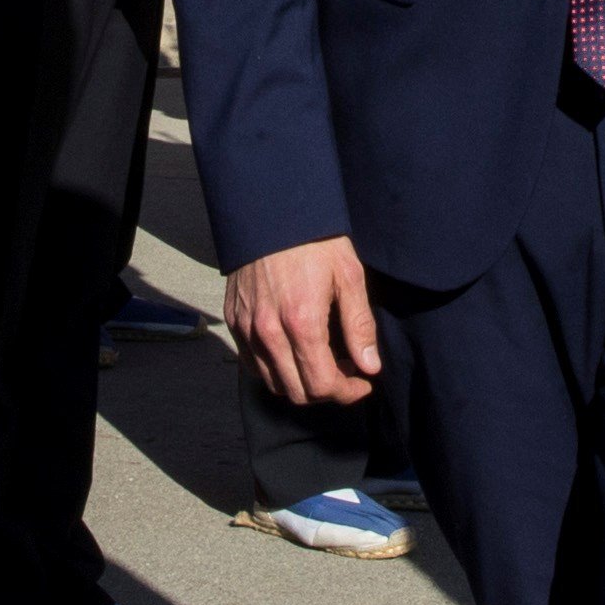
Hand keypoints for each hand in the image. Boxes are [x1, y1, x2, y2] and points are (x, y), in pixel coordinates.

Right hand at [229, 235, 381, 405]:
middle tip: (346, 373)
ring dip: (300, 384)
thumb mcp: (348, 275)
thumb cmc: (314, 240)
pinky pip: (252, 365)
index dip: (347, 393)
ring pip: (273, 383)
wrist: (270, 211)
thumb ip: (359, 325)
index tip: (363, 383)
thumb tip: (370, 367)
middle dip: (327, 392)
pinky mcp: (234, 321)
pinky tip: (294, 353)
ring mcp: (247, 328)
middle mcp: (269, 332)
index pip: (323, 384)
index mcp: (301, 322)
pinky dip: (275, 371)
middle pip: (298, 392)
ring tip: (321, 363)